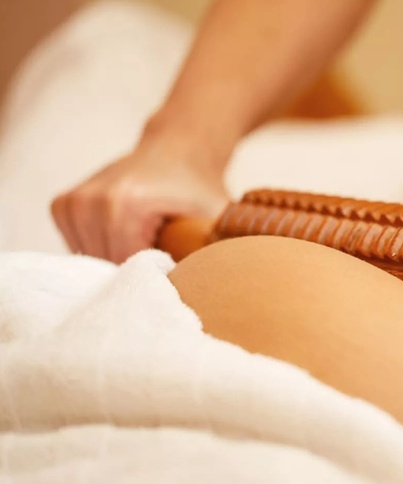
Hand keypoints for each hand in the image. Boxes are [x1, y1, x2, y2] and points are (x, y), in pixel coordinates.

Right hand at [51, 138, 228, 263]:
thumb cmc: (197, 188)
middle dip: (136, 270)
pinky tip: (126, 234)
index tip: (177, 266)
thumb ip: (212, 252)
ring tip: (146, 241)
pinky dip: (103, 249)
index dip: (157, 275)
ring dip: (118, 260)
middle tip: (164, 254)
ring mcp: (72, 203)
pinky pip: (80, 248)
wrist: (177, 149)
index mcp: (124, 204)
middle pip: (108, 267)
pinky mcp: (63, 206)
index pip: (129, 268)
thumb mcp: (215, 219)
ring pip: (92, 261)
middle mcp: (91, 201)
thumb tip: (208, 292)